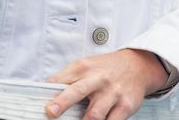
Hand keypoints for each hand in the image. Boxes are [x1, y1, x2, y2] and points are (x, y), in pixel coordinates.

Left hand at [45, 49, 168, 119]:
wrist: (138, 66)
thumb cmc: (106, 69)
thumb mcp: (86, 66)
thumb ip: (67, 79)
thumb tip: (44, 91)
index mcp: (83, 68)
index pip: (61, 79)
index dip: (49, 92)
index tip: (40, 104)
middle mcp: (98, 79)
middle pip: (78, 91)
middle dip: (63, 102)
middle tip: (51, 112)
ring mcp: (112, 93)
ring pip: (95, 113)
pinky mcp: (125, 106)